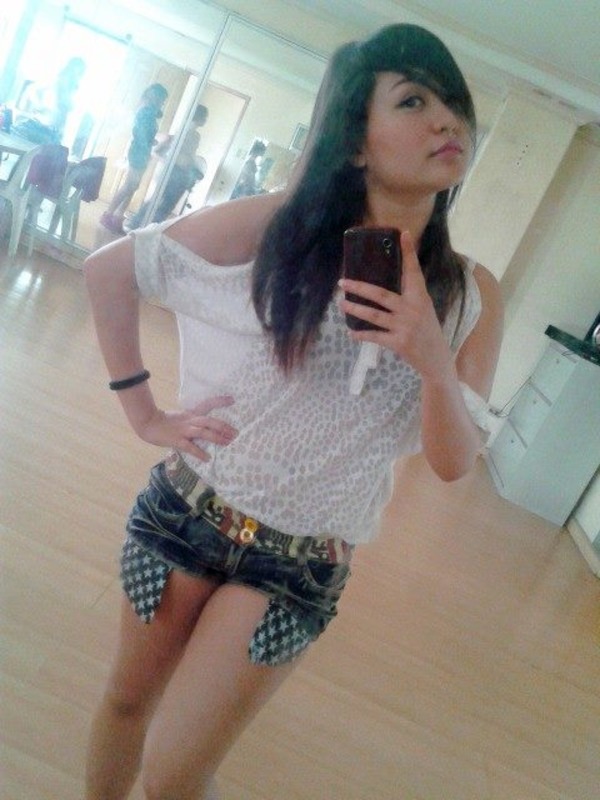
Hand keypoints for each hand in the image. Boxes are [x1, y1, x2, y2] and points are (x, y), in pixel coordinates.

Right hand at [135, 395, 236, 461]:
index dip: (220, 401)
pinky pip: (190, 447)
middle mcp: (190, 420)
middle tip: (236, 433)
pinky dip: (200, 453)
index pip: (207, 404)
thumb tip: (208, 426)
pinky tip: (207, 458)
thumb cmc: (166, 422)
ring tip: (227, 443)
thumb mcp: (182, 417)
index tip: (232, 399)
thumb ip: (194, 420)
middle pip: (210, 421)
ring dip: (216, 437)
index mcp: (191, 413)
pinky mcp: (177, 440)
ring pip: (203, 432)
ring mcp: (184, 430)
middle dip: (224, 427)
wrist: (148, 423)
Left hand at [339, 230, 453, 382]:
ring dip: (355, 309)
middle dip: (359, 287)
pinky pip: (375, 336)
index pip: (413, 271)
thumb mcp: (424, 308)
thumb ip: (410, 294)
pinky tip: (351, 332)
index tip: (403, 233)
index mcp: (420, 297)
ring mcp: (404, 327)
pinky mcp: (398, 343)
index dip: (408, 252)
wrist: (436, 358)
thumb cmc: (428, 329)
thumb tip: (391, 278)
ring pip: (374, 315)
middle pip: (381, 294)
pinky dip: (361, 334)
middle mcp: (412, 310)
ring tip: (341, 303)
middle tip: (342, 281)